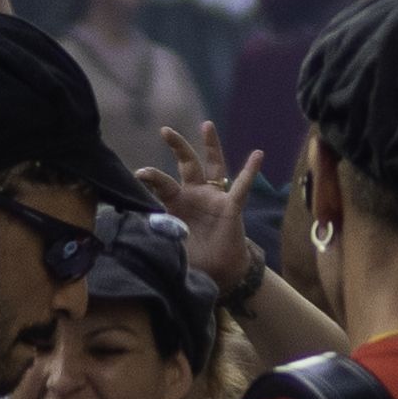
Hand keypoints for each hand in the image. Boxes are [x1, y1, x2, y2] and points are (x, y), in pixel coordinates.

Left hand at [143, 120, 256, 293]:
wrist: (218, 273)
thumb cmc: (193, 259)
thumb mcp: (172, 245)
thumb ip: (160, 235)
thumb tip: (143, 230)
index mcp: (176, 204)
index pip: (162, 185)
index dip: (152, 177)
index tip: (139, 173)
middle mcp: (195, 195)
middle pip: (186, 164)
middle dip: (177, 146)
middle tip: (165, 130)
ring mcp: (214, 198)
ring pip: (214, 166)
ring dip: (211, 145)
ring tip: (207, 125)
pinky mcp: (232, 207)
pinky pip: (242, 186)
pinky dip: (250, 171)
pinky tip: (257, 154)